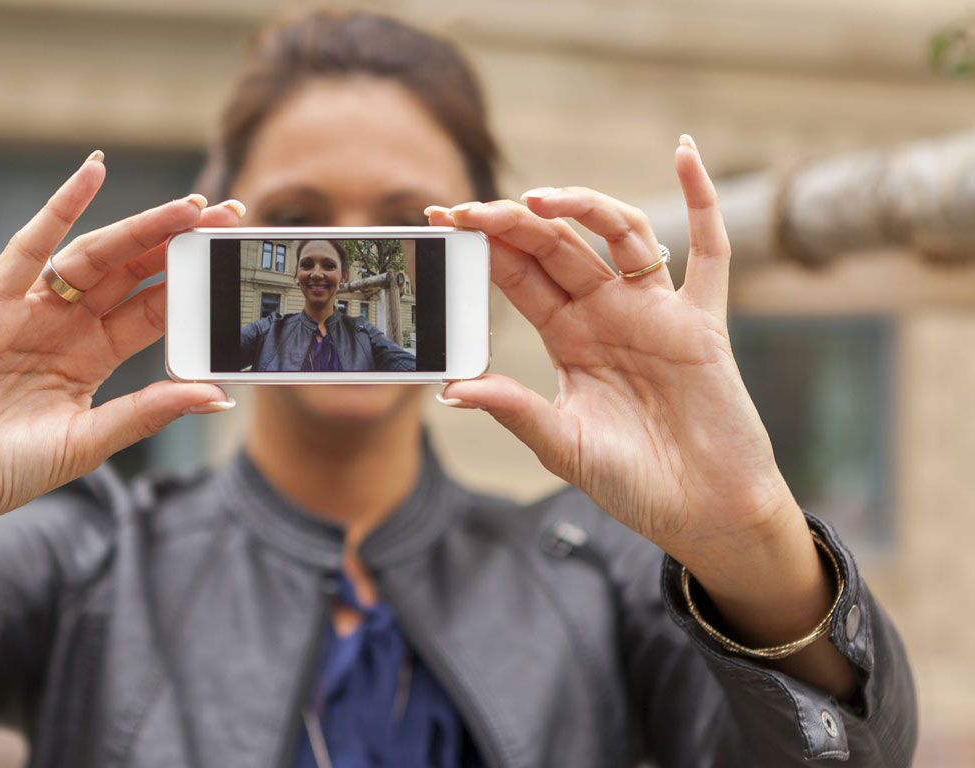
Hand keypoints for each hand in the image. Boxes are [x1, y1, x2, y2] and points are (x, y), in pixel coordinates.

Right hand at [0, 153, 240, 547]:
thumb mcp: (85, 444)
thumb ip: (147, 414)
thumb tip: (218, 394)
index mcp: (93, 360)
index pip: (156, 310)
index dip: (194, 283)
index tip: (235, 261)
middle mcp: (67, 328)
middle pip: (134, 273)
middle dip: (180, 242)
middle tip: (230, 215)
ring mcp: (29, 311)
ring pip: (95, 256)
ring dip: (141, 227)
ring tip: (189, 204)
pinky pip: (30, 247)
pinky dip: (61, 207)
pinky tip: (92, 172)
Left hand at [428, 137, 797, 575]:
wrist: (703, 514)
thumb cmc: (633, 483)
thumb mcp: (561, 445)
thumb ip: (514, 410)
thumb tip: (451, 390)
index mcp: (569, 337)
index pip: (519, 274)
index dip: (483, 245)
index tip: (442, 219)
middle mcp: (608, 313)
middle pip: (557, 246)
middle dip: (512, 222)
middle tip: (468, 208)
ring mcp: (656, 311)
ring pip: (619, 235)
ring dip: (581, 207)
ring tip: (538, 198)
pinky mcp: (703, 322)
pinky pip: (711, 251)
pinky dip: (702, 200)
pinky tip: (686, 152)